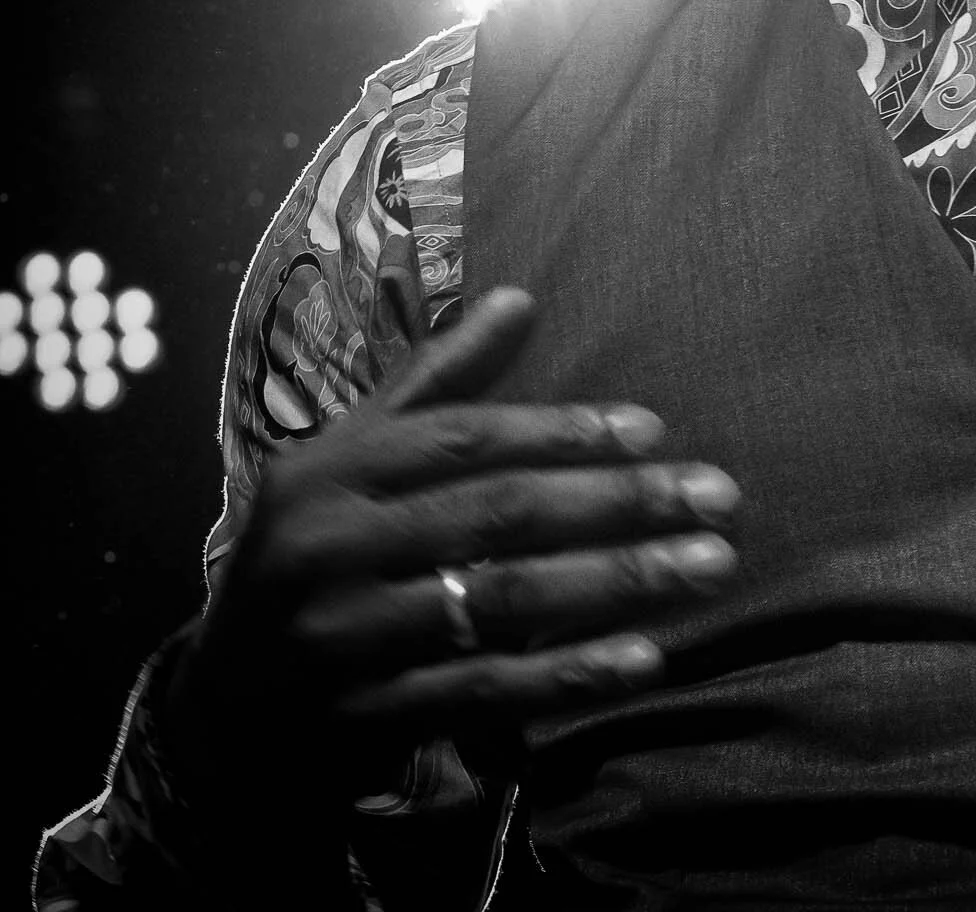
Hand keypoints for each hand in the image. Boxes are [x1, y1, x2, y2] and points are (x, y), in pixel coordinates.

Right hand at [161, 289, 737, 833]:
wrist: (217, 705)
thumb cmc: (312, 549)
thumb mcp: (352, 457)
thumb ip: (438, 383)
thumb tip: (520, 297)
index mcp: (330, 471)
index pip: (464, 440)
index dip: (563, 431)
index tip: (656, 430)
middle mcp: (329, 548)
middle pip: (497, 515)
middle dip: (620, 503)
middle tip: (719, 496)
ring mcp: (343, 638)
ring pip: (502, 599)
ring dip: (618, 582)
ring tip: (710, 566)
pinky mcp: (361, 718)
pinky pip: (483, 690)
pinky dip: (567, 675)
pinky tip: (643, 658)